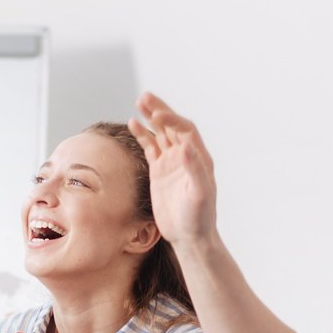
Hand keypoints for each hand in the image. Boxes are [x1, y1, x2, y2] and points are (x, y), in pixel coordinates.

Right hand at [130, 92, 218, 247]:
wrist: (189, 236)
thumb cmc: (199, 218)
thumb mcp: (199, 195)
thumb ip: (195, 170)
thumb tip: (186, 146)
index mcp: (199, 158)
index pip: (185, 130)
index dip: (172, 120)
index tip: (157, 116)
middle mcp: (187, 156)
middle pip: (172, 126)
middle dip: (159, 111)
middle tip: (145, 97)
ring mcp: (172, 162)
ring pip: (160, 133)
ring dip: (150, 118)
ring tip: (138, 102)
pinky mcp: (159, 171)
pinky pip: (150, 147)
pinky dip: (142, 135)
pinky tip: (133, 123)